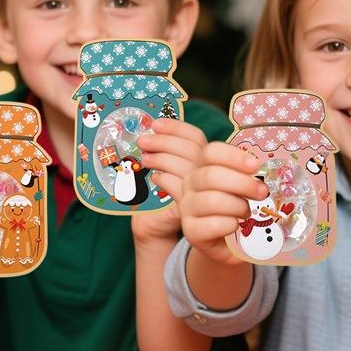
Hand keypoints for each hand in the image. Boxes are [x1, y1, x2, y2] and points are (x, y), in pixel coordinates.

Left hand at [131, 118, 206, 243]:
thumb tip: (148, 128)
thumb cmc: (155, 193)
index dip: (176, 127)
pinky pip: (180, 188)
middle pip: (191, 148)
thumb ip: (163, 151)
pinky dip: (165, 179)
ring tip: (144, 158)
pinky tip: (154, 178)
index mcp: (204, 158)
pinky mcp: (191, 208)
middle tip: (142, 141)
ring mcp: (202, 190)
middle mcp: (208, 172)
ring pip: (186, 167)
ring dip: (162, 158)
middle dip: (164, 141)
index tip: (155, 124)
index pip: (195, 136)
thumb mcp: (162, 167)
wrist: (154, 226)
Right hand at [179, 141, 265, 265]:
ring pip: (212, 200)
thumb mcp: (240, 188)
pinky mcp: (190, 231)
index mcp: (202, 167)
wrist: (224, 241)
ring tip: (247, 212)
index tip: (255, 166)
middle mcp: (190, 184)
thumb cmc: (234, 207)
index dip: (234, 156)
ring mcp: (186, 208)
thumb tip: (262, 175)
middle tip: (262, 192)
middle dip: (242, 183)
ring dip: (238, 206)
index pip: (211, 152)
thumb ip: (246, 176)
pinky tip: (235, 226)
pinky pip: (213, 225)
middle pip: (211, 175)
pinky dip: (230, 225)